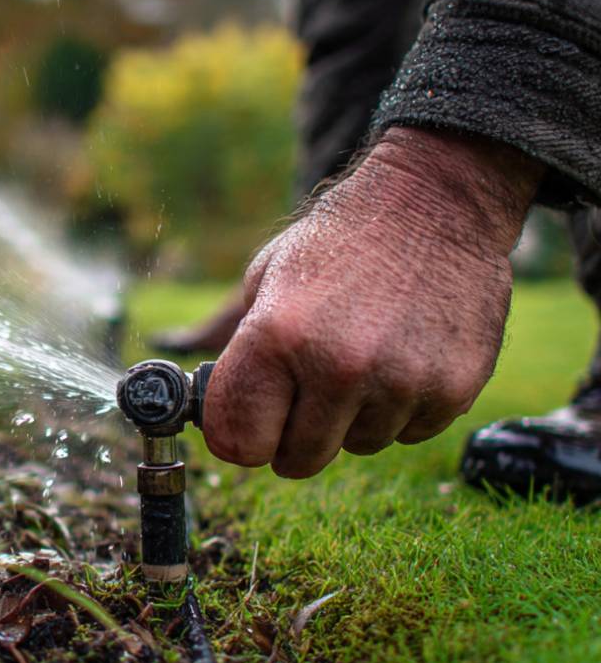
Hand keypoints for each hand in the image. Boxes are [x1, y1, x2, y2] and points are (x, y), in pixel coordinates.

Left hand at [202, 127, 542, 477]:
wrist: (435, 203)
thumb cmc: (339, 242)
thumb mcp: (265, 279)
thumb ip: (238, 350)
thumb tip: (211, 402)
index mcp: (276, 335)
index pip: (238, 442)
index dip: (240, 436)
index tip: (249, 422)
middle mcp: (337, 366)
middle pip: (297, 459)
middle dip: (293, 435)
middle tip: (305, 393)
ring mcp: (399, 382)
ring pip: (357, 446)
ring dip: (352, 417)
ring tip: (362, 354)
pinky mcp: (452, 390)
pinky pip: (409, 434)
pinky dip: (402, 408)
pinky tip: (403, 354)